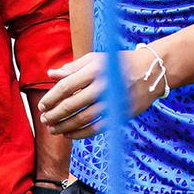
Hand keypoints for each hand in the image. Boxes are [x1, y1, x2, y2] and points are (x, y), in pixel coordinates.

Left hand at [39, 47, 166, 137]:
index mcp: (94, 70)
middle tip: (44, 119)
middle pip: (72, 104)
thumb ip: (72, 68)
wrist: (150, 72)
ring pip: (83, 119)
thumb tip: (51, 74)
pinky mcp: (120, 114)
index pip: (66, 86)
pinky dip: (81, 133)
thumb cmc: (117, 63)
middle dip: (55, 114)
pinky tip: (69, 134)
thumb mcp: (95, 59)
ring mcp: (113, 101)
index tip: (42, 105)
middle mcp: (103, 86)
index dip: (51, 98)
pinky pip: (97, 128)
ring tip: (53, 129)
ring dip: (64, 126)